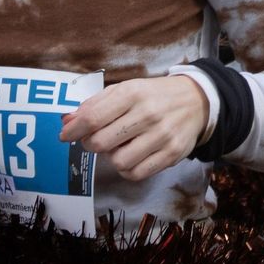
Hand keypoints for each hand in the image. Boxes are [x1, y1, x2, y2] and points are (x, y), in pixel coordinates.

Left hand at [60, 75, 208, 180]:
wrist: (197, 100)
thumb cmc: (154, 95)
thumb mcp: (126, 89)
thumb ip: (95, 104)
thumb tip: (67, 123)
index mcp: (133, 93)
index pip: (93, 118)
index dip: (74, 130)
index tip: (66, 135)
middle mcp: (148, 114)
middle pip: (101, 143)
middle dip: (91, 144)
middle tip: (97, 139)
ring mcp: (162, 135)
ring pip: (118, 161)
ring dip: (112, 157)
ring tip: (120, 146)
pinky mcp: (172, 154)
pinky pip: (136, 173)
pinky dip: (128, 169)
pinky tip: (132, 157)